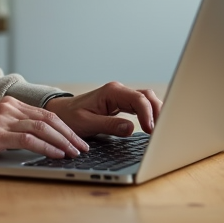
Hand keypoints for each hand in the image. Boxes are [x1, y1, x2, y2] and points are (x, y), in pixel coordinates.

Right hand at [0, 96, 89, 159]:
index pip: (46, 114)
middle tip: (83, 147)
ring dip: (63, 142)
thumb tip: (36, 140)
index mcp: (10, 103)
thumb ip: (12, 126)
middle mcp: (9, 108)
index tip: (77, 139)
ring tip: (74, 153)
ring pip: (42, 128)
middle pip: (49, 119)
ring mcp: (2, 120)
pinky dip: (46, 147)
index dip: (65, 127)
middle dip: (69, 135)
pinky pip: (28, 139)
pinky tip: (56, 154)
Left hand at [44, 82, 162, 137]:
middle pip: (147, 97)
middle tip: (162, 131)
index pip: (138, 99)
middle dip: (158, 112)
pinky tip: (154, 126)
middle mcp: (118, 91)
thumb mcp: (87, 123)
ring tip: (161, 130)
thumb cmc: (71, 117)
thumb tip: (131, 128)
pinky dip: (150, 114)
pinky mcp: (122, 104)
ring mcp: (121, 97)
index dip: (147, 114)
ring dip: (156, 113)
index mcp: (111, 92)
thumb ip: (109, 125)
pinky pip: (141, 106)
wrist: (61, 113)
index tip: (150, 130)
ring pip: (147, 100)